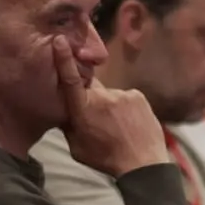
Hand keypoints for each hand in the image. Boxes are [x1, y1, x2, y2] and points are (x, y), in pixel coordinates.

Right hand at [54, 37, 167, 175]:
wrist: (143, 164)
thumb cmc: (106, 159)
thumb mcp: (77, 148)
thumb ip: (68, 126)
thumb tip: (62, 111)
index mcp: (83, 110)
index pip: (70, 79)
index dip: (64, 59)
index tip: (60, 40)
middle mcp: (102, 97)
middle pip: (90, 87)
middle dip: (91, 97)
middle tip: (98, 119)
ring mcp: (122, 94)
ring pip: (110, 94)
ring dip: (110, 105)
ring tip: (118, 126)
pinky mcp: (138, 96)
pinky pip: (126, 97)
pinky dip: (125, 107)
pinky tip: (130, 124)